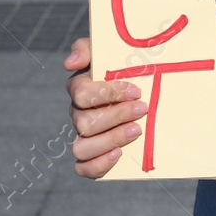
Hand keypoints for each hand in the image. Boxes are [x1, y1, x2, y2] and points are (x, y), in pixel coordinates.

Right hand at [64, 37, 147, 177]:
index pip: (82, 94)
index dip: (108, 94)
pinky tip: (118, 155)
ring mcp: (84, 136)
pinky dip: (97, 165)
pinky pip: (83, 167)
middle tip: (143, 109)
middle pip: (85, 122)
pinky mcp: (93, 155)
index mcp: (80, 88)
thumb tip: (71, 63)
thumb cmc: (125, 65)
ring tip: (137, 130)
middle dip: (116, 116)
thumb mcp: (109, 49)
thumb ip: (87, 47)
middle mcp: (78, 114)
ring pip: (82, 147)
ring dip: (110, 140)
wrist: (144, 86)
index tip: (136, 91)